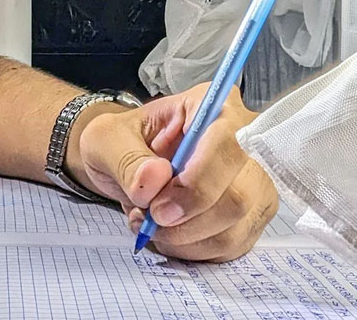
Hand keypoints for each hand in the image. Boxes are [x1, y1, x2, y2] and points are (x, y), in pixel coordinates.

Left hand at [74, 83, 276, 261]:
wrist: (127, 163)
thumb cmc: (121, 142)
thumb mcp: (105, 139)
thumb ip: (126, 158)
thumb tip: (155, 178)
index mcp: (209, 106)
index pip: (227, 143)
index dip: (196, 183)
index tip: (159, 207)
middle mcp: (242, 140)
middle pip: (241, 193)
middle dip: (190, 219)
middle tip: (152, 219)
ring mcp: (252, 180)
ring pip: (237, 225)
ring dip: (187, 238)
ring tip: (153, 225)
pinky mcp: (249, 214)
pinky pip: (233, 244)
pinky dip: (194, 249)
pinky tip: (170, 235)